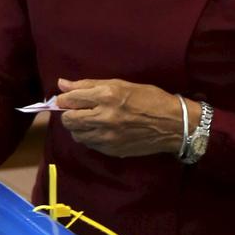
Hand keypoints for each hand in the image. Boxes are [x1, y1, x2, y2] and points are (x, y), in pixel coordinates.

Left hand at [56, 77, 185, 157]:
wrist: (173, 124)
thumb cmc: (149, 98)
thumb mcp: (121, 84)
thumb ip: (89, 85)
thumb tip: (62, 84)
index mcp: (107, 95)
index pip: (71, 99)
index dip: (63, 99)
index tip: (65, 99)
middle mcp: (104, 117)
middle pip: (69, 120)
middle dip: (68, 114)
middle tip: (76, 111)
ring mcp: (107, 136)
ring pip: (76, 134)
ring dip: (78, 127)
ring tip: (89, 121)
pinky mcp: (111, 150)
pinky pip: (89, 144)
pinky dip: (89, 137)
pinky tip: (100, 130)